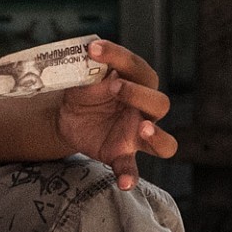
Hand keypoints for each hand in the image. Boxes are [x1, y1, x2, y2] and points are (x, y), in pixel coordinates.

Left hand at [53, 40, 177, 189]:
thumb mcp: (82, 77)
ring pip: (165, 143)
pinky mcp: (122, 155)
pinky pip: (131, 168)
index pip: (136, 67)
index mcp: (137, 81)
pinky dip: (129, 176)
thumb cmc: (84, 90)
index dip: (117, 55)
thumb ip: (89, 72)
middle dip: (139, 94)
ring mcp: (137, 135)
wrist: (67, 116)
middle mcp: (144, 109)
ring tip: (143, 129)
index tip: (93, 49)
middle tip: (115, 86)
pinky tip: (124, 182)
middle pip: (160, 103)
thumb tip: (90, 62)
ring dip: (157, 136)